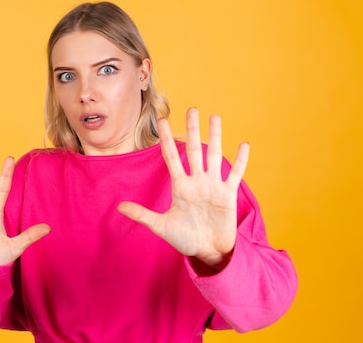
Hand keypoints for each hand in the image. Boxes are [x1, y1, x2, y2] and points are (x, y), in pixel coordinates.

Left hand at [118, 108, 248, 270]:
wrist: (207, 253)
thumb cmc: (185, 239)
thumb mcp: (161, 226)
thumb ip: (142, 214)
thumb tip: (119, 207)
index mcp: (180, 186)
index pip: (171, 157)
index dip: (166, 139)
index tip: (161, 121)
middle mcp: (196, 181)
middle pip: (194, 150)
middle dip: (192, 129)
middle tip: (192, 108)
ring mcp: (213, 186)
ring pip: (214, 156)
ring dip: (216, 137)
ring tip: (215, 117)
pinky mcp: (228, 195)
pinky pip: (236, 174)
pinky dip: (241, 160)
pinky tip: (244, 144)